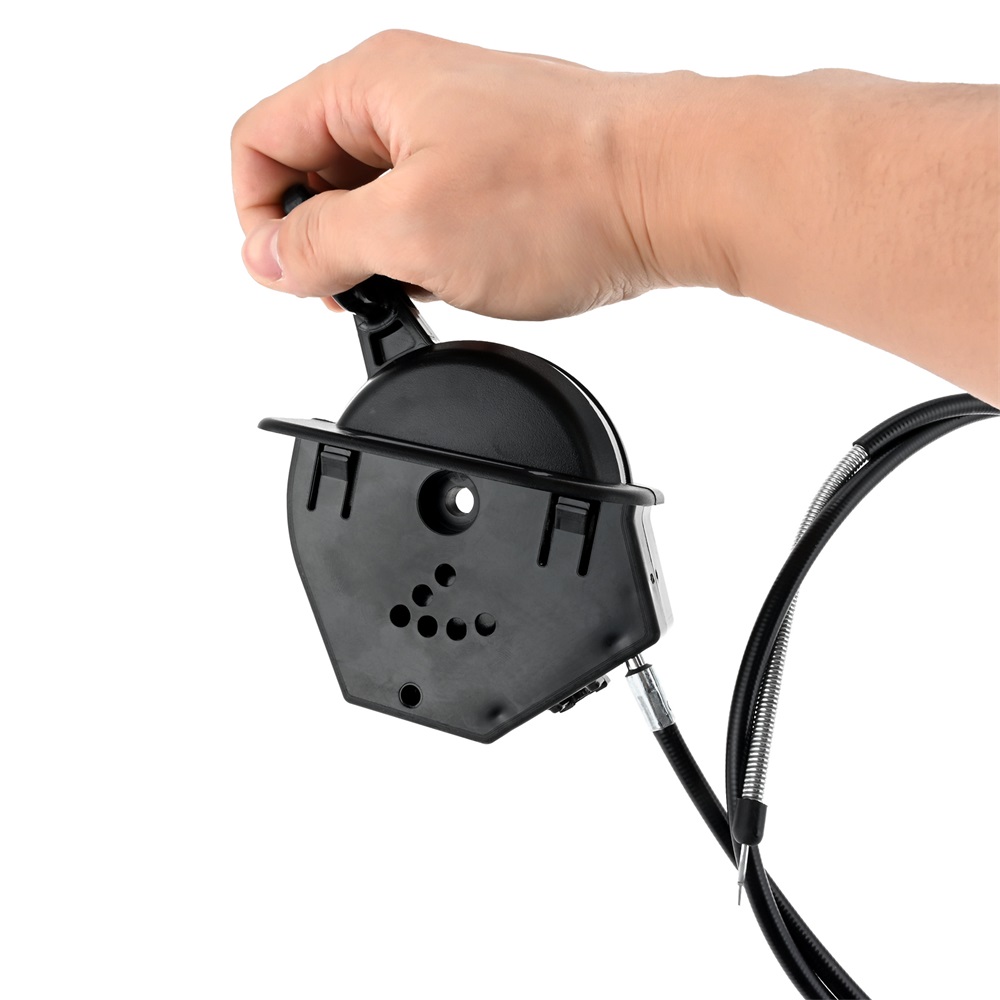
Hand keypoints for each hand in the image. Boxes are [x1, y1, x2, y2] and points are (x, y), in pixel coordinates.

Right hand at [231, 30, 720, 319]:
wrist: (675, 190)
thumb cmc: (563, 191)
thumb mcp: (411, 229)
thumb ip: (321, 242)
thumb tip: (266, 256)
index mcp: (371, 83)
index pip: (260, 141)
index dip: (258, 217)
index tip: (291, 276)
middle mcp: (411, 95)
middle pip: (315, 168)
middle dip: (324, 240)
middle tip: (359, 290)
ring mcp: (459, 129)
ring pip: (376, 196)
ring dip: (382, 252)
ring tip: (426, 283)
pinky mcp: (498, 168)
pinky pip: (431, 209)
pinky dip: (429, 251)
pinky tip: (463, 275)